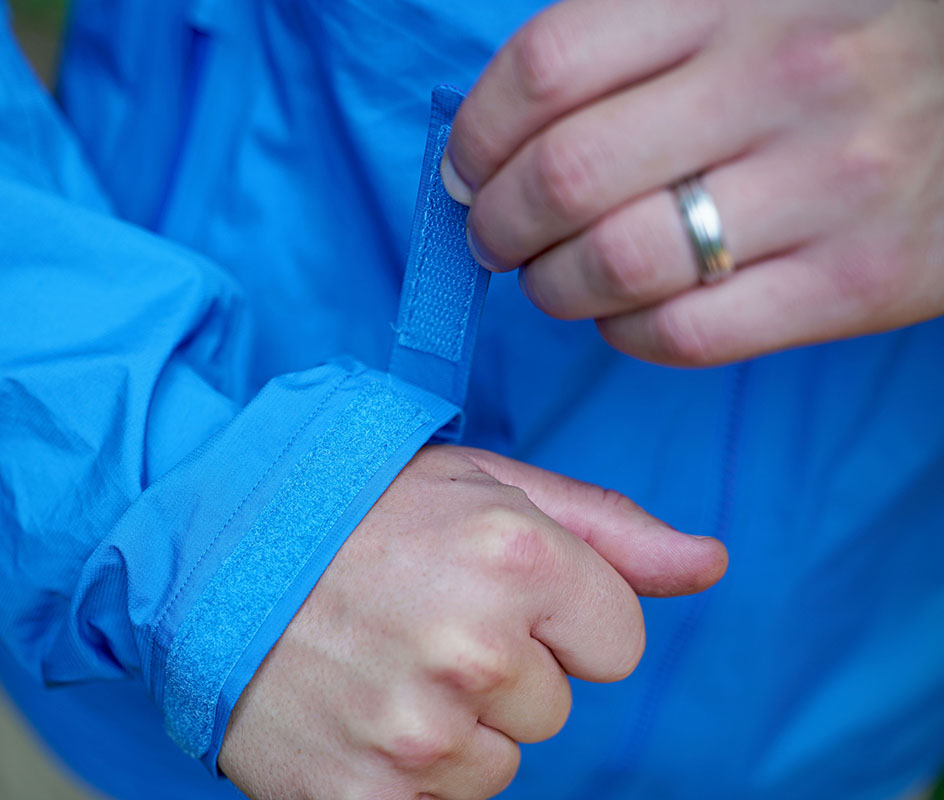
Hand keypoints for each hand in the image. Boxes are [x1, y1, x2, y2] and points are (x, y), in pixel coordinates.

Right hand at [218, 446, 726, 798]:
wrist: (202, 553)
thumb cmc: (350, 508)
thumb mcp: (482, 484)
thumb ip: (609, 528)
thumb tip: (713, 563)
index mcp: (516, 558)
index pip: (619, 641)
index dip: (559, 615)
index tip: (485, 587)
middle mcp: (474, 649)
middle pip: (555, 706)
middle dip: (502, 668)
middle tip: (414, 618)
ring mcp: (417, 735)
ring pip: (499, 765)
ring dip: (452, 725)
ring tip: (378, 660)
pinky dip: (403, 771)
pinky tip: (353, 708)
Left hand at [443, 0, 943, 365]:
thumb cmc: (840, 42)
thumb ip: (629, 33)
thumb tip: (494, 129)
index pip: (547, 69)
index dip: (477, 134)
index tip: (466, 168)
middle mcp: (784, 79)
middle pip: (566, 175)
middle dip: (496, 223)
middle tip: (493, 236)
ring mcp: (831, 183)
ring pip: (617, 265)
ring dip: (551, 286)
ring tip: (551, 277)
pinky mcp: (861, 279)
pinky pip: (687, 334)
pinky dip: (624, 333)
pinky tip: (623, 311)